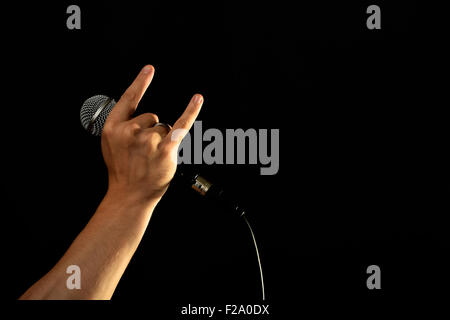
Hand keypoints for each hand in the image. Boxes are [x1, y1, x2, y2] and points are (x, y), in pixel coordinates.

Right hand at [101, 65, 202, 203]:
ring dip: (162, 140)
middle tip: (144, 153)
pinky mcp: (165, 149)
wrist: (129, 195)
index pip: (128, 99)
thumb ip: (123, 128)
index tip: (150, 69)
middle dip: (151, 132)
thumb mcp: (111, 146)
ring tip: (152, 158)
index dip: (140, 83)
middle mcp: (130, 131)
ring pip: (163, 127)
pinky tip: (197, 100)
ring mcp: (148, 140)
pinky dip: (191, 112)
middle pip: (151, 117)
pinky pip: (181, 125)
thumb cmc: (123, 171)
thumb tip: (144, 117)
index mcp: (113, 128)